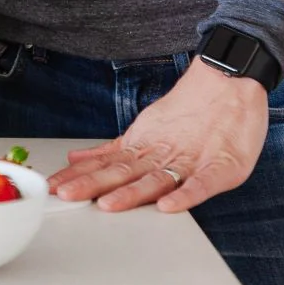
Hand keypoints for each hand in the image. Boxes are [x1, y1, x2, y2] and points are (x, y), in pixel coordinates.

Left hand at [47, 57, 269, 212]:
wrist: (230, 79)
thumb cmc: (191, 109)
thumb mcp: (147, 129)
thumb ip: (115, 149)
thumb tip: (78, 159)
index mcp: (144, 147)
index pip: (106, 166)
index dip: (81, 177)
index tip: (54, 188)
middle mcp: (162, 154)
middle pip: (124, 172)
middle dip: (94, 185)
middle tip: (68, 195)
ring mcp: (191, 160)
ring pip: (157, 179)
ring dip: (132, 193)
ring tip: (108, 204)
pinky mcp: (221, 167)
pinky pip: (202, 185)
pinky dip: (186, 195)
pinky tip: (169, 206)